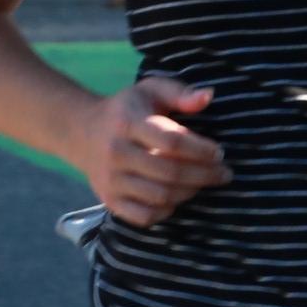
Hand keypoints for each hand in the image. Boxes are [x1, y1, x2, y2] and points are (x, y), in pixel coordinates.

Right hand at [83, 74, 226, 225]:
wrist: (82, 132)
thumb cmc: (127, 110)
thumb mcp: (150, 90)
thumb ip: (179, 92)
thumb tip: (208, 97)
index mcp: (127, 123)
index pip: (171, 142)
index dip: (201, 150)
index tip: (219, 152)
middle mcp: (116, 153)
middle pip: (169, 173)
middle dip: (204, 175)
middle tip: (224, 173)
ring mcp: (111, 180)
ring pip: (160, 196)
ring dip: (190, 192)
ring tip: (203, 182)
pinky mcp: (109, 200)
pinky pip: (145, 216)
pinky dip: (167, 211)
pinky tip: (177, 198)